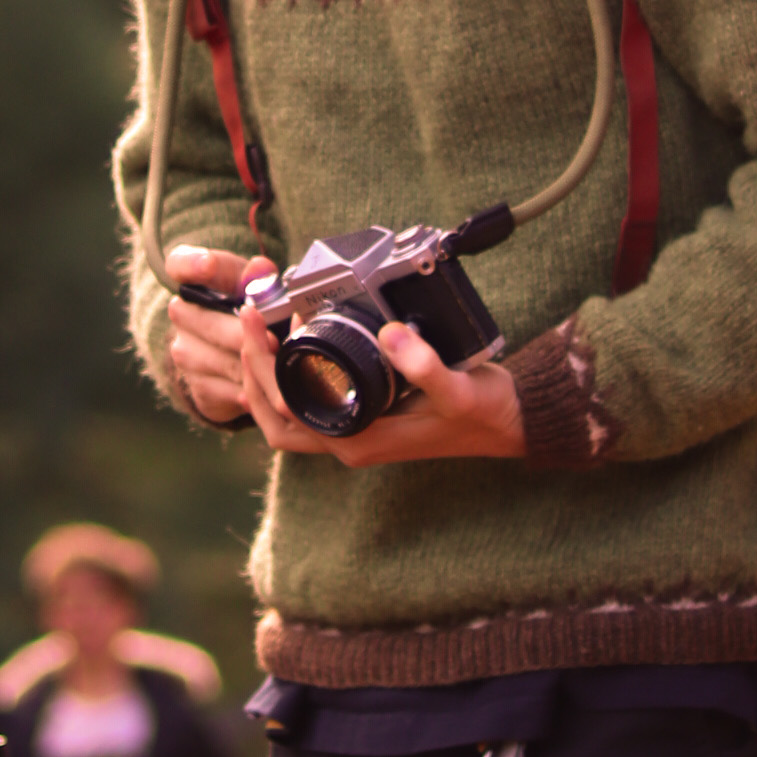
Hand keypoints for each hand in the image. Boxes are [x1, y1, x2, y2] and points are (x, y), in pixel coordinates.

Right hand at [165, 247, 261, 421]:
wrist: (242, 356)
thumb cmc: (253, 308)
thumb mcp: (259, 288)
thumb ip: (260, 278)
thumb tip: (259, 267)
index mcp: (194, 281)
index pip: (179, 263)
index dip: (192, 264)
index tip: (208, 265)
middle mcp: (181, 313)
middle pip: (207, 322)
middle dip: (241, 335)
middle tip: (272, 341)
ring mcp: (185, 352)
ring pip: (221, 361)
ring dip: (251, 366)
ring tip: (278, 366)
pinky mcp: (197, 386)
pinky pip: (226, 390)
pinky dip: (249, 390)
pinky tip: (265, 388)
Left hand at [166, 247, 525, 464]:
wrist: (508, 424)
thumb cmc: (482, 412)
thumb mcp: (460, 388)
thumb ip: (427, 366)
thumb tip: (390, 336)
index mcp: (359, 440)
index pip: (286, 408)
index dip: (262, 364)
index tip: (256, 318)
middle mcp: (347, 443)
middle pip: (272, 416)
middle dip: (250, 366)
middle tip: (248, 313)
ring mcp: (352, 433)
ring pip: (284, 415)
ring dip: (263, 375)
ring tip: (259, 326)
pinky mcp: (361, 417)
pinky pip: (307, 403)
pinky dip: (286, 378)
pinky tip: (288, 344)